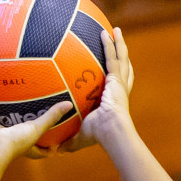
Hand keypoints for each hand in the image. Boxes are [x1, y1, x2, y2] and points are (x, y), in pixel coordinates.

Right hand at [0, 86, 72, 163]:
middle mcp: (3, 130)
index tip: (50, 137)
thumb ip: (52, 117)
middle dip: (8, 116)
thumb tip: (69, 105)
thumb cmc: (15, 143)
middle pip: (6, 120)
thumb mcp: (36, 128)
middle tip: (13, 107)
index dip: (39, 137)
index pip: (30, 136)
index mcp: (17, 136)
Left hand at [61, 27, 135, 152]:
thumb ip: (69, 140)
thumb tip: (56, 150)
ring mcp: (119, 83)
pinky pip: (113, 57)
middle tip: (118, 44)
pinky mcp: (117, 79)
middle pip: (124, 69)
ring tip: (115, 30)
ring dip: (118, 44)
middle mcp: (119, 90)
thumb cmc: (98, 136)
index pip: (118, 86)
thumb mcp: (81, 137)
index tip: (114, 71)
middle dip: (122, 55)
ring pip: (121, 58)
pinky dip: (110, 44)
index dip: (118, 77)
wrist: (111, 131)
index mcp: (114, 101)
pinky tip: (105, 32)